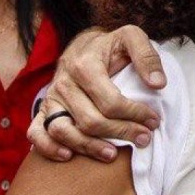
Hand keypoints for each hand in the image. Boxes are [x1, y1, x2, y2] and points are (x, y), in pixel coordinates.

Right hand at [27, 26, 165, 162]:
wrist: (83, 46)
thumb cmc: (110, 46)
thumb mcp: (131, 38)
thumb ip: (147, 56)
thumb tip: (158, 84)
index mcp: (85, 64)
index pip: (110, 101)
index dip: (135, 114)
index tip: (153, 121)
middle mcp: (64, 82)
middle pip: (90, 120)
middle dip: (121, 133)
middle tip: (143, 138)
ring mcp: (51, 98)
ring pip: (63, 131)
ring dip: (88, 147)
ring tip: (112, 154)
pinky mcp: (43, 109)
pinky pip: (36, 133)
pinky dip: (49, 148)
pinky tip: (68, 156)